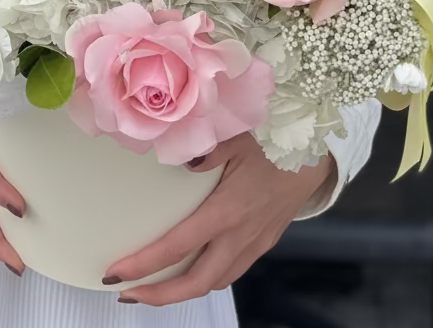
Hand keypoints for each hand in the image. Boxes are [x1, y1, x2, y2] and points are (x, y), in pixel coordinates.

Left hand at [105, 134, 334, 305]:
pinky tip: (190, 266)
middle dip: (158, 295)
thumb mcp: (235, 136)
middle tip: (126, 293)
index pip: (177, 247)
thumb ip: (203, 150)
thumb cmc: (275, 139)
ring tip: (152, 286)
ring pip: (215, 281)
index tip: (114, 273)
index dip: (143, 265)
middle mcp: (242, 235)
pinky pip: (231, 270)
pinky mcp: (264, 242)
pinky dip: (205, 276)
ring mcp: (255, 242)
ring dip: (182, 290)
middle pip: (196, 283)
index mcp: (229, 211)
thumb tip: (179, 161)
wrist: (319, 153)